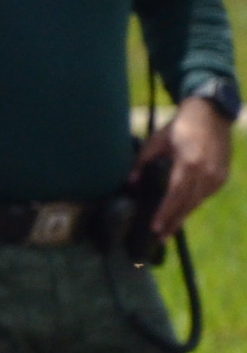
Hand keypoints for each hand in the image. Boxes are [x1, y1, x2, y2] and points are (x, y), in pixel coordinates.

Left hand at [139, 96, 232, 237]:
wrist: (211, 114)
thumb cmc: (179, 127)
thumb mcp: (155, 141)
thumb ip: (141, 163)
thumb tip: (130, 184)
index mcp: (189, 163)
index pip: (175, 194)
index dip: (165, 212)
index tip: (155, 227)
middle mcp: (206, 172)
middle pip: (188, 204)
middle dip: (173, 222)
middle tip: (159, 238)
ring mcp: (217, 175)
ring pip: (197, 202)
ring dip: (183, 216)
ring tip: (168, 230)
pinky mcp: (222, 176)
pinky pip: (205, 195)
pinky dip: (192, 204)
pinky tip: (181, 213)